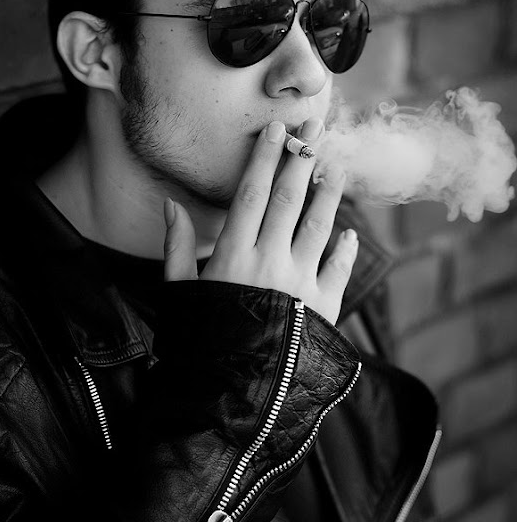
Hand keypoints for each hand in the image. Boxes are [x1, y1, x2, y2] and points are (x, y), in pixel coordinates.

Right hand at [163, 118, 358, 325]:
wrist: (231, 393)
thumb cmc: (201, 341)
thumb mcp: (179, 294)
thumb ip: (177, 248)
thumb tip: (171, 206)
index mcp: (233, 256)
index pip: (251, 194)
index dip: (264, 158)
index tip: (276, 130)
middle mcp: (269, 262)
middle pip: (287, 200)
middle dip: (301, 160)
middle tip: (314, 129)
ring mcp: (300, 283)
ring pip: (320, 226)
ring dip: (329, 193)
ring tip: (336, 167)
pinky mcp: (324, 307)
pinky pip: (339, 269)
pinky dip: (346, 249)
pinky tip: (349, 234)